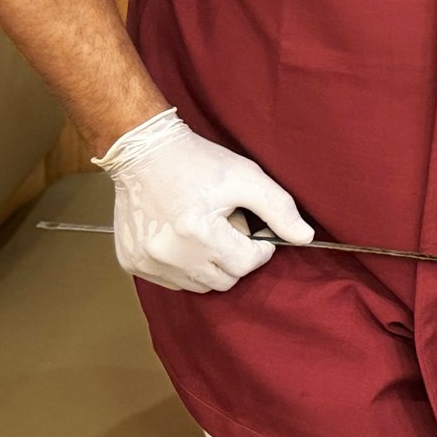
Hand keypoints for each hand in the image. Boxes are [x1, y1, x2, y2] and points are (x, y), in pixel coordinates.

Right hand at [94, 108, 313, 292]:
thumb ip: (279, 209)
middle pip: (224, 280)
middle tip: (229, 225)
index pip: (248, 264)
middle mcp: (169, 254)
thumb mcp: (246, 177)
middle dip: (236, 256)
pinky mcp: (132, 263)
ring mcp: (147, 262)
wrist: (144, 152)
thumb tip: (305, 238)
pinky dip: (186, 267)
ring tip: (206, 229)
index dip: (260, 247)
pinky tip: (184, 238)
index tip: (255, 229)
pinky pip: (172, 281)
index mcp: (198, 233)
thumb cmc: (198, 162)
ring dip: (211, 264)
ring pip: (199, 285)